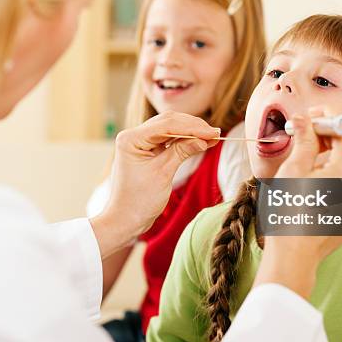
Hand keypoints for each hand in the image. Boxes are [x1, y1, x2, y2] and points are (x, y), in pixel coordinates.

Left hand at [90, 111, 219, 257]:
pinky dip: (184, 140)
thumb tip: (204, 139)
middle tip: (216, 133)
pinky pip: (168, 139)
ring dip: (190, 132)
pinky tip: (200, 142)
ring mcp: (139, 141)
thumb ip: (182, 151)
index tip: (213, 132)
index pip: (166, 125)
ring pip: (169, 128)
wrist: (126, 219)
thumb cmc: (139, 201)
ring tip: (212, 137)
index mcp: (131, 139)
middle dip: (193, 127)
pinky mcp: (147, 149)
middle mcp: (133, 135)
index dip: (192, 127)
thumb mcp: (163, 173)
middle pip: (168, 122)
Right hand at [255, 109, 341, 298]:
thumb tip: (304, 119)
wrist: (295, 256)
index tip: (309, 116)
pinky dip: (338, 174)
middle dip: (330, 134)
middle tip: (306, 131)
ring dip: (333, 153)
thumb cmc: (289, 213)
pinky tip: (316, 178)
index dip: (327, 119)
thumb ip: (303, 140)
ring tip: (308, 155)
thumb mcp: (292, 171)